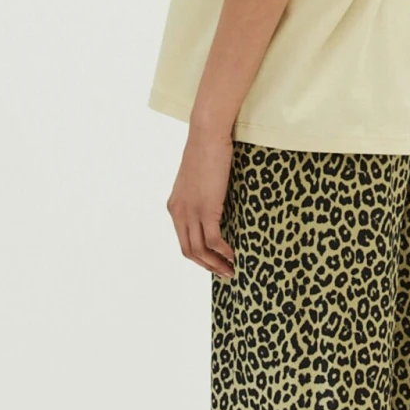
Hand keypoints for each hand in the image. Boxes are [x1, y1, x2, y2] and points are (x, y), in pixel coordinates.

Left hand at [166, 125, 236, 278]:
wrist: (207, 135)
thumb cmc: (207, 151)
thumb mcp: (199, 180)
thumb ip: (201, 197)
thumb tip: (216, 208)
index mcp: (175, 207)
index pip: (183, 241)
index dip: (198, 257)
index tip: (213, 264)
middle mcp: (179, 212)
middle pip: (189, 251)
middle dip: (207, 266)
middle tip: (224, 274)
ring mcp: (191, 211)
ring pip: (200, 250)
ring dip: (216, 263)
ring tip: (231, 270)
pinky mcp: (206, 208)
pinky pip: (213, 240)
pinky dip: (223, 251)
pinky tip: (234, 254)